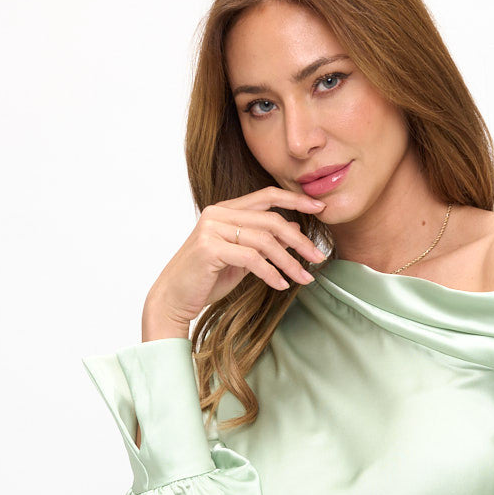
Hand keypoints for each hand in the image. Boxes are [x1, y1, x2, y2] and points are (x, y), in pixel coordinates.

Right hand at [144, 186, 329, 330]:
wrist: (173, 298)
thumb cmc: (206, 279)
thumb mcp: (242, 258)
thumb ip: (263, 242)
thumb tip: (294, 229)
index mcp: (225, 209)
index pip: (266, 195)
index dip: (295, 199)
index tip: (320, 208)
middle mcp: (217, 213)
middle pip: (271, 220)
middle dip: (300, 240)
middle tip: (318, 257)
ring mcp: (212, 229)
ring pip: (264, 240)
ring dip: (289, 262)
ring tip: (304, 279)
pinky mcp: (210, 248)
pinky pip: (251, 258)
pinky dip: (270, 273)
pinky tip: (280, 285)